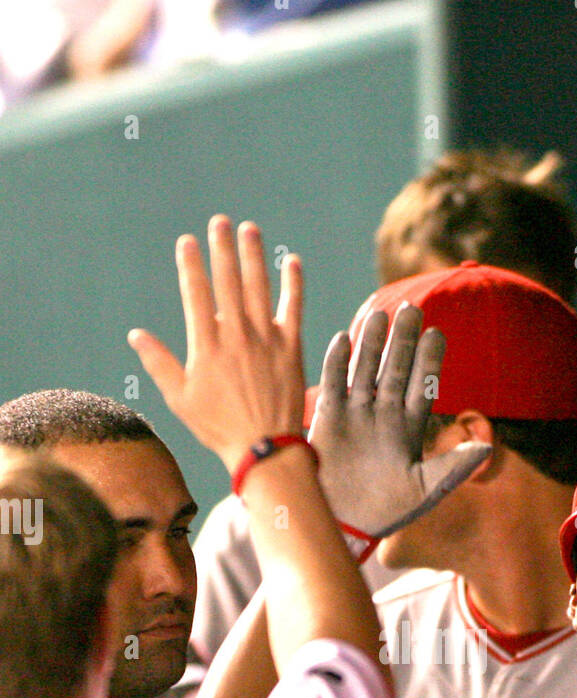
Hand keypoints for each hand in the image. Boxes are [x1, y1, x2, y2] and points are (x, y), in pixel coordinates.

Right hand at [129, 215, 305, 472]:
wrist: (265, 448)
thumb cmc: (219, 428)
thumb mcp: (180, 399)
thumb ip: (158, 363)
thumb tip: (135, 335)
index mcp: (206, 346)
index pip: (197, 294)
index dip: (191, 265)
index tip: (187, 242)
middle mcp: (236, 336)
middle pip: (228, 281)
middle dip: (222, 248)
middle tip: (220, 221)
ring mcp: (266, 340)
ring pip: (259, 287)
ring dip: (254, 256)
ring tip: (249, 230)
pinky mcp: (292, 348)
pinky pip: (293, 309)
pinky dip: (293, 284)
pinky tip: (292, 262)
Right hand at [309, 306, 490, 543]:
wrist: (345, 524)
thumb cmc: (388, 511)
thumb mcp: (426, 489)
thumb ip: (454, 466)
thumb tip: (486, 448)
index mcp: (410, 427)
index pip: (423, 385)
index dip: (430, 360)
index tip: (438, 333)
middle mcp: (384, 414)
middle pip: (396, 369)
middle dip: (404, 341)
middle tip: (411, 309)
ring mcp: (356, 413)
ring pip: (366, 369)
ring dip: (372, 344)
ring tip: (380, 315)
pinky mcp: (328, 418)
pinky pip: (334, 384)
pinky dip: (337, 363)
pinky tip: (343, 339)